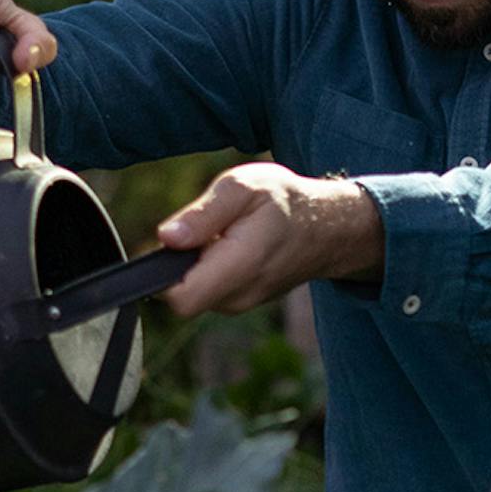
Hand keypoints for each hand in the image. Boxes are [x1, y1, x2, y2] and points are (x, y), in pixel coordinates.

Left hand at [156, 163, 384, 316]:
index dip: (163, 275)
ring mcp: (241, 303)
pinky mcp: (240, 302)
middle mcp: (239, 296)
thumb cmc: (285, 201)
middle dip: (181, 263)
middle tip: (206, 228)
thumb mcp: (242, 188)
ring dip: (197, 264)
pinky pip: (209, 290)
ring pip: (194, 292)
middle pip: (182, 295)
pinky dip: (210, 269)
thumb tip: (166, 239)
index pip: (182, 298)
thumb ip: (203, 214)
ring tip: (224, 233)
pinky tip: (230, 245)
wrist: (328, 227)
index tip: (174, 243)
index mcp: (240, 266)